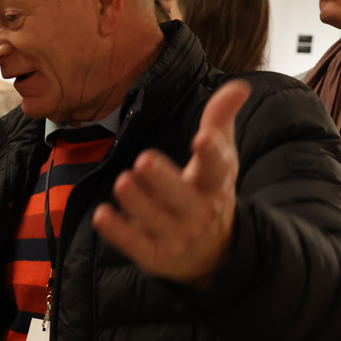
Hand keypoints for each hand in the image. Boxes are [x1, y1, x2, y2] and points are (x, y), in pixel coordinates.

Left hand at [92, 80, 248, 287]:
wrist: (214, 254)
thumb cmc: (209, 194)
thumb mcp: (221, 159)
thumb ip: (221, 121)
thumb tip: (239, 85)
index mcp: (215, 184)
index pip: (216, 167)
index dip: (211, 152)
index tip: (203, 137)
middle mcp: (197, 212)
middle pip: (181, 197)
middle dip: (163, 180)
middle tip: (144, 159)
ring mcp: (175, 236)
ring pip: (155, 220)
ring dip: (137, 202)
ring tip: (123, 181)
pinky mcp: (153, 255)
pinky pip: (134, 245)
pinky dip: (118, 231)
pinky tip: (101, 215)